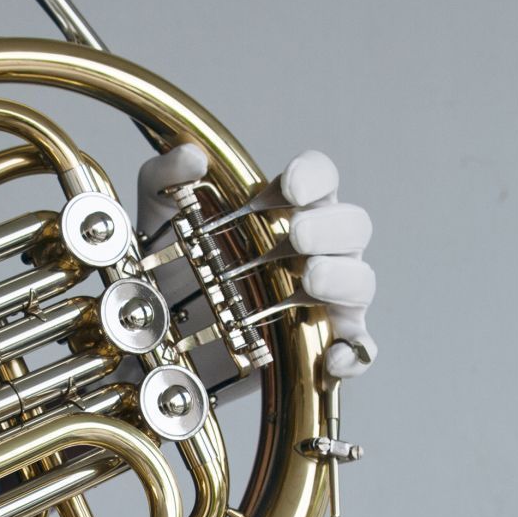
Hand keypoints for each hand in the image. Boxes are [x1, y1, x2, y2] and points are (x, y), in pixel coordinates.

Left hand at [137, 144, 376, 378]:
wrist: (158, 341)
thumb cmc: (171, 272)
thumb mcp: (157, 221)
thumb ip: (164, 179)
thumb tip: (192, 158)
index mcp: (284, 212)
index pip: (319, 180)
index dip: (314, 177)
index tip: (291, 187)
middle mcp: (311, 251)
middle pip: (352, 226)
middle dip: (331, 227)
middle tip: (298, 237)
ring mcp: (318, 299)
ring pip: (360, 281)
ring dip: (343, 278)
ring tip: (312, 280)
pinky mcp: (314, 347)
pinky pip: (357, 349)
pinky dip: (353, 353)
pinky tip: (332, 358)